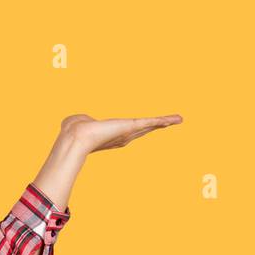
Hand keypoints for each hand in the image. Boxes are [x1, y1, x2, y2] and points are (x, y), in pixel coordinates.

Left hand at [61, 113, 182, 157]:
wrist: (77, 136)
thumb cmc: (75, 129)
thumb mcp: (79, 122)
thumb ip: (84, 120)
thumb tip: (83, 119)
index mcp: (113, 135)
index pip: (131, 130)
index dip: (142, 128)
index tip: (151, 125)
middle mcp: (124, 136)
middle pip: (145, 129)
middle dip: (158, 125)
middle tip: (172, 122)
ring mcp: (128, 132)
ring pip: (151, 125)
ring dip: (165, 122)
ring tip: (179, 119)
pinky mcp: (132, 126)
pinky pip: (151, 122)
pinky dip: (164, 120)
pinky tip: (175, 118)